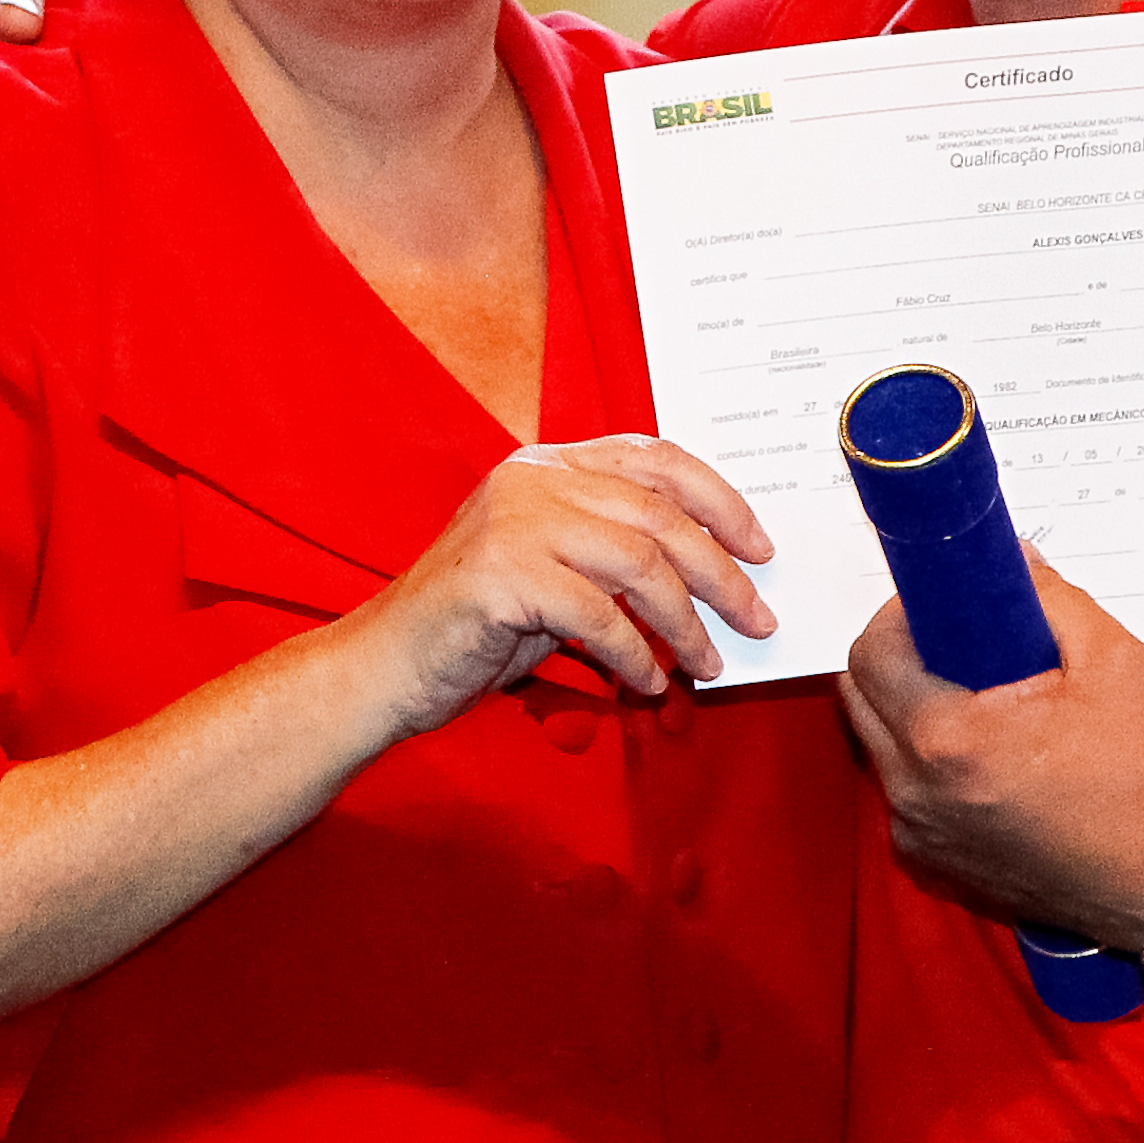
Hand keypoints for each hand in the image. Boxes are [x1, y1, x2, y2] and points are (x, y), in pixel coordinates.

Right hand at [344, 436, 779, 724]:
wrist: (383, 666)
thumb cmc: (476, 625)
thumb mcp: (555, 569)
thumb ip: (616, 554)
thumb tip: (712, 576)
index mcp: (550, 464)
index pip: (656, 459)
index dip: (719, 499)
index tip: (760, 546)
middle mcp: (533, 479)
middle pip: (659, 514)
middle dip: (721, 572)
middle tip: (757, 619)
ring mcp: (513, 521)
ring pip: (639, 564)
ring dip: (686, 622)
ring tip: (709, 663)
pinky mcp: (499, 574)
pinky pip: (598, 616)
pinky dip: (635, 655)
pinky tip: (648, 683)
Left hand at [837, 549, 1143, 951]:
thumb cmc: (1140, 779)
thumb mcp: (1112, 662)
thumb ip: (1052, 599)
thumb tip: (1013, 563)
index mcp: (950, 739)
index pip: (873, 654)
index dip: (897, 618)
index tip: (936, 610)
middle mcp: (917, 791)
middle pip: (860, 697)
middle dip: (898, 659)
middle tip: (955, 648)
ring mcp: (917, 833)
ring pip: (878, 746)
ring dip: (909, 713)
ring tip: (978, 705)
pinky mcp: (927, 863)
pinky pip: (901, 795)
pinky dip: (925, 769)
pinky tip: (984, 761)